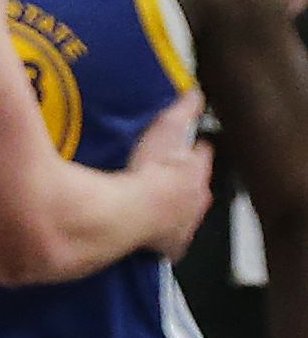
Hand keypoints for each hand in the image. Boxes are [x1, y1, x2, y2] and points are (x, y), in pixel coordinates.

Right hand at [127, 92, 214, 259]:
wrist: (134, 212)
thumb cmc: (150, 174)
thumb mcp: (166, 129)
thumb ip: (182, 110)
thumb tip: (195, 92)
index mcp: (198, 171)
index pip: (202, 154)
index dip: (193, 149)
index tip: (186, 146)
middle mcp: (198, 198)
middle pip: (196, 185)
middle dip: (184, 181)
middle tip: (164, 175)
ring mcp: (185, 223)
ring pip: (184, 213)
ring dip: (172, 208)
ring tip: (153, 202)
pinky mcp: (170, 245)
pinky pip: (169, 241)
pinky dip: (161, 235)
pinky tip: (147, 230)